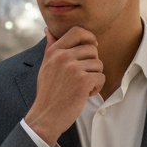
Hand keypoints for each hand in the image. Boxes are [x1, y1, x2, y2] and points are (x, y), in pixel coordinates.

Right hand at [25, 27, 104, 146]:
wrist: (46, 116)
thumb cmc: (48, 93)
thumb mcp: (45, 67)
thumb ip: (50, 48)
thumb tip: (49, 30)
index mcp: (54, 51)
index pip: (77, 32)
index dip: (89, 37)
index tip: (92, 47)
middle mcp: (63, 57)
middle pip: (92, 49)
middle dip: (92, 63)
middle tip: (83, 77)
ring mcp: (73, 68)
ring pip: (98, 64)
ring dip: (94, 77)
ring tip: (82, 87)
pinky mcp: (83, 81)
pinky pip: (101, 77)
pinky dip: (97, 87)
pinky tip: (85, 94)